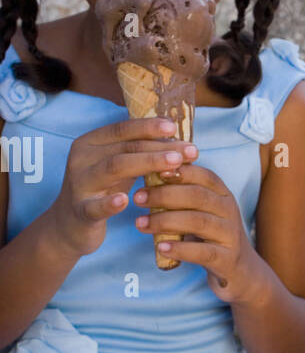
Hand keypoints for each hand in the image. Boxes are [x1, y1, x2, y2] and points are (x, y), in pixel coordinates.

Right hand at [48, 116, 198, 258]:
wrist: (69, 226)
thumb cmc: (101, 191)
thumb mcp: (118, 167)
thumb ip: (138, 152)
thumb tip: (177, 140)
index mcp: (90, 142)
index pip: (122, 129)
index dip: (149, 126)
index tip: (175, 127)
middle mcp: (82, 158)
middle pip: (124, 148)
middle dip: (159, 147)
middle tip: (188, 151)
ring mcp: (79, 184)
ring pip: (114, 168)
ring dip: (147, 164)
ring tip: (174, 164)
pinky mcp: (80, 211)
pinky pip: (94, 206)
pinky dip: (110, 203)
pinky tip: (126, 200)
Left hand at [131, 162, 262, 302]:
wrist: (240, 270)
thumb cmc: (211, 235)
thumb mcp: (201, 210)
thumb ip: (183, 195)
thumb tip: (149, 174)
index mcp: (222, 194)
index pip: (204, 175)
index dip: (180, 171)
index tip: (154, 170)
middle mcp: (229, 210)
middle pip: (197, 196)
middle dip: (164, 194)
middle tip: (138, 197)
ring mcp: (229, 235)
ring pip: (198, 222)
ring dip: (166, 221)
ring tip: (140, 223)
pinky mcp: (227, 259)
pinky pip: (202, 252)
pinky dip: (180, 249)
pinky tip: (161, 247)